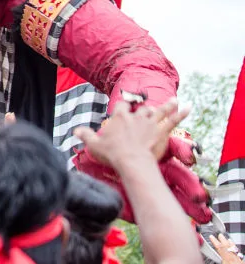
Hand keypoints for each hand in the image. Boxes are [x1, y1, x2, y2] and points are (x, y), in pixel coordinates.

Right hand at [74, 99, 188, 169]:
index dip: (123, 107)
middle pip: (142, 108)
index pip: (121, 105)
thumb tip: (75, 131)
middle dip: (145, 109)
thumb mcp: (94, 145)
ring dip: (167, 105)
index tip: (123, 108)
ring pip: (159, 111)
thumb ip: (85, 136)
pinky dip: (181, 113)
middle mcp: (136, 117)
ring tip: (174, 100)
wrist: (132, 162)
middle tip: (147, 110)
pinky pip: (173, 120)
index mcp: (120, 117)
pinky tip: (188, 107)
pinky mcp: (162, 132)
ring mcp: (150, 123)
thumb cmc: (113, 154)